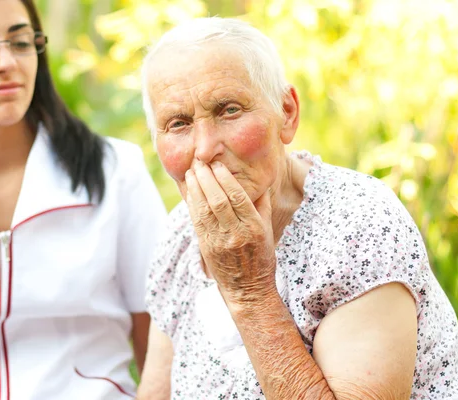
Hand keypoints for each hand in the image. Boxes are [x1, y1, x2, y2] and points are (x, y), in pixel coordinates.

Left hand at [185, 160, 276, 304]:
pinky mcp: (206, 248)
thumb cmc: (261, 259)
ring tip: (191, 172)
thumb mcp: (268, 232)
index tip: (217, 165)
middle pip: (218, 200)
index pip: (237, 197)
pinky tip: (189, 192)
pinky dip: (192, 204)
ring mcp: (220, 242)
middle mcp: (236, 234)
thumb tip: (259, 184)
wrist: (248, 291)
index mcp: (254, 227)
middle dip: (206, 178)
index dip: (225, 178)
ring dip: (195, 188)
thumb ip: (262, 207)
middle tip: (199, 162)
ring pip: (204, 209)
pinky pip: (197, 222)